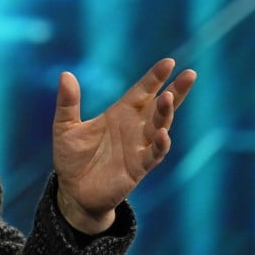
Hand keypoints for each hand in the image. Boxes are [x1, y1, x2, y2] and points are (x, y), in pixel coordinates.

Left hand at [52, 58, 195, 234]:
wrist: (73, 192)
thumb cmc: (71, 158)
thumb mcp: (65, 126)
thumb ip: (68, 102)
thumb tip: (65, 74)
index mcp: (119, 114)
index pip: (142, 91)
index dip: (155, 78)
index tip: (169, 62)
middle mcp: (134, 128)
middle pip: (160, 106)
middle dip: (176, 91)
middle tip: (190, 74)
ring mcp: (139, 147)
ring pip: (159, 127)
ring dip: (166, 113)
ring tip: (169, 97)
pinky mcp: (138, 168)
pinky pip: (153, 154)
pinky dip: (160, 144)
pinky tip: (162, 133)